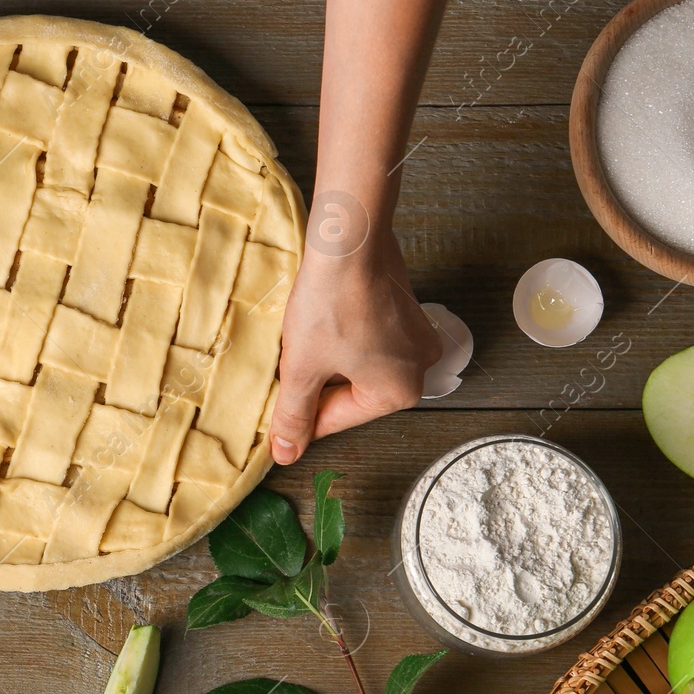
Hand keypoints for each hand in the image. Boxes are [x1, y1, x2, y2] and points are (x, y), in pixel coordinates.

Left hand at [268, 230, 441, 463]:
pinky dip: (342, 337)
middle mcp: (419, 368)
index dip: (299, 416)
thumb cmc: (330, 303)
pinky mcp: (406, 308)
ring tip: (301, 341)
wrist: (349, 239)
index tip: (274, 418)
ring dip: (326, 359)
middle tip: (284, 368)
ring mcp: (417, 336)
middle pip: (350, 392)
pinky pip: (369, 338)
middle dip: (315, 383)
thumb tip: (287, 454)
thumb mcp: (301, 369)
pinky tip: (320, 321)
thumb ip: (293, 415)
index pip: (337, 419)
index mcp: (399, 392)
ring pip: (357, 364)